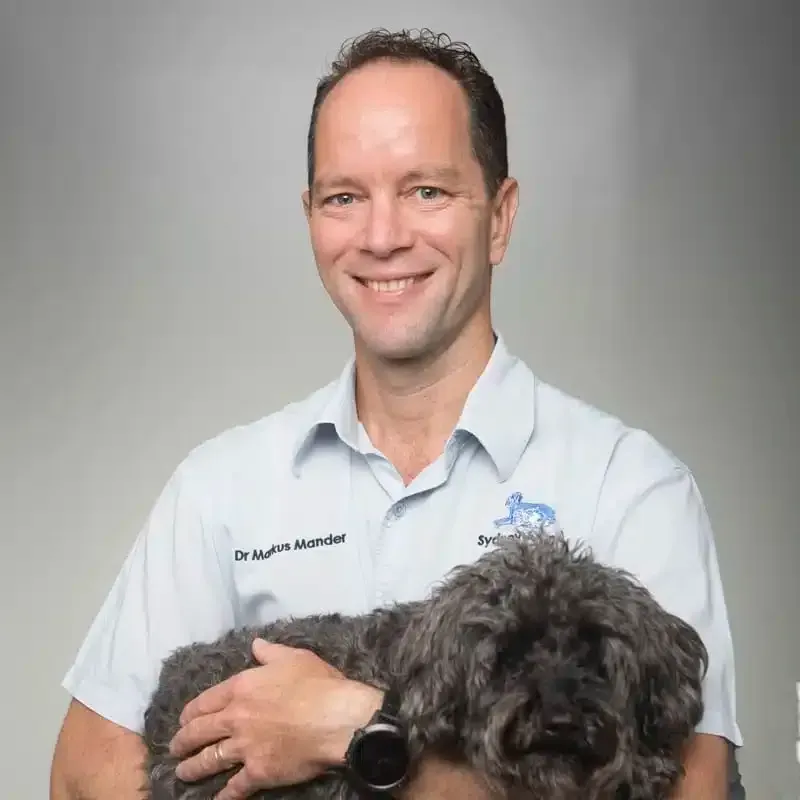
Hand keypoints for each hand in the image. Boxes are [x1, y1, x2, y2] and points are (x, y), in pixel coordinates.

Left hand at [168, 638, 382, 799]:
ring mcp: (245, 747)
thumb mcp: (294, 657)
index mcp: (241, 688)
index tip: (183, 719)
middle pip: (200, 732)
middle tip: (174, 748)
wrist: (336, 718)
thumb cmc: (317, 684)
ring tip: (183, 772)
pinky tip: (216, 799)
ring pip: (210, 759)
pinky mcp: (258, 771)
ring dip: (193, 768)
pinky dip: (224, 795)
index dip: (191, 712)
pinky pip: (235, 787)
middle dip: (183, 741)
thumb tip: (255, 645)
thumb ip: (270, 653)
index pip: (206, 701)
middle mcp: (236, 718)